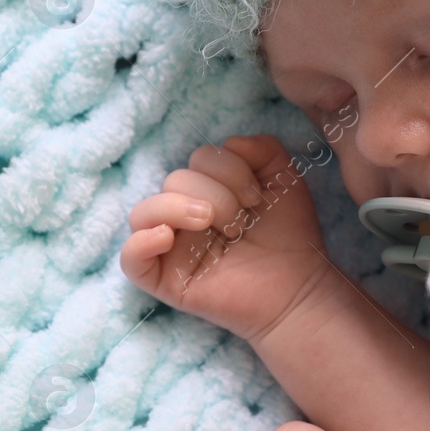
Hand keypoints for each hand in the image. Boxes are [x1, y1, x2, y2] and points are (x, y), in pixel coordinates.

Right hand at [119, 133, 331, 344]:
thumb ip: (262, 147)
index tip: (257, 197)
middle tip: (241, 222)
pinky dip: (141, 243)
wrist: (298, 288)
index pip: (198, 159)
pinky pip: (130, 259)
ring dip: (178, 210)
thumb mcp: (282, 179)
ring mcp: (171, 249)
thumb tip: (230, 142)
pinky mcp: (165, 281)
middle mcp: (184, 216)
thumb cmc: (288, 235)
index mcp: (208, 190)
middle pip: (173, 181)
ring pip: (142, 213)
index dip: (228, 168)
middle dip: (214, 195)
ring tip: (211, 225)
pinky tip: (167, 238)